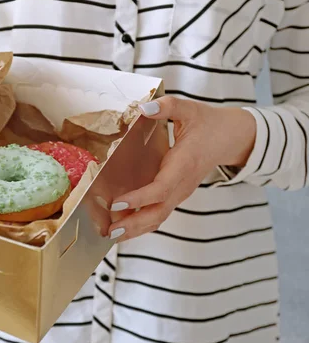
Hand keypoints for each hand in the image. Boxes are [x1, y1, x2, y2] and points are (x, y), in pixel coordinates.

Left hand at [105, 96, 255, 241]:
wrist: (232, 138)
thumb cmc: (209, 123)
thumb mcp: (189, 109)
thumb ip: (167, 107)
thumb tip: (144, 107)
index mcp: (183, 165)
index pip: (160, 188)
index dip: (139, 198)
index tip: (117, 202)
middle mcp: (182, 184)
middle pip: (157, 212)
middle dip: (133, 224)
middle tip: (109, 231)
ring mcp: (180, 192)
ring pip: (158, 217)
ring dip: (136, 229)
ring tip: (111, 235)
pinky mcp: (177, 195)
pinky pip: (159, 213)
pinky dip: (142, 223)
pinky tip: (124, 227)